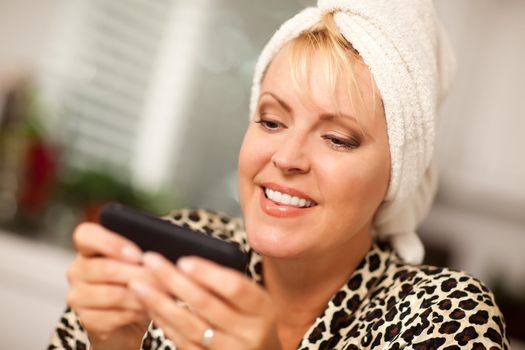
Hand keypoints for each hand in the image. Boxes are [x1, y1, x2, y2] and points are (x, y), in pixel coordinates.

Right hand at [67, 222, 154, 349]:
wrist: (127, 317)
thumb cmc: (135, 280)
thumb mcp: (138, 261)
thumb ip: (142, 251)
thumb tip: (161, 251)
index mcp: (87, 248)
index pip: (86, 235)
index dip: (111, 243)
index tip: (138, 254)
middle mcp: (77, 270)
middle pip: (105, 268)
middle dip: (139, 273)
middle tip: (163, 278)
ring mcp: (78, 297)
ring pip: (113, 295)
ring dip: (142, 295)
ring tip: (163, 294)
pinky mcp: (86, 320)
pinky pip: (115, 316)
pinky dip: (137, 313)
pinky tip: (152, 309)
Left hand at [129, 253, 281, 349]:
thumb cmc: (250, 317)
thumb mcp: (252, 299)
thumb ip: (226, 283)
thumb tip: (184, 263)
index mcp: (262, 309)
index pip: (235, 288)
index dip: (208, 274)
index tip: (184, 261)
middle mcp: (248, 333)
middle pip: (206, 304)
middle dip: (174, 280)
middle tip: (150, 261)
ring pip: (189, 326)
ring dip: (160, 303)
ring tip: (139, 284)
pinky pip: (182, 342)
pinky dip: (163, 322)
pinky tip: (150, 306)